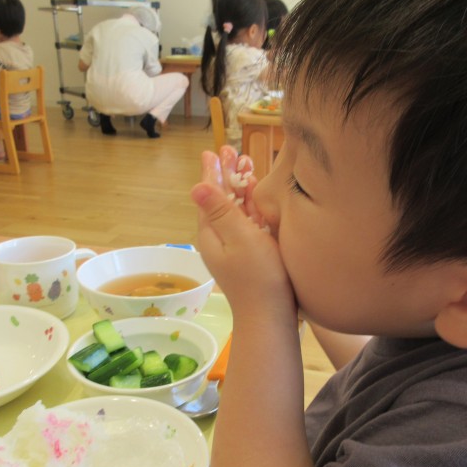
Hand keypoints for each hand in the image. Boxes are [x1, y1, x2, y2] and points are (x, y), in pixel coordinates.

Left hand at [191, 147, 295, 318]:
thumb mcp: (239, 238)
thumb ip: (221, 211)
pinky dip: (252, 204)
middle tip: (231, 150)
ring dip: (241, 186)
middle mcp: (219, 238)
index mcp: (211, 233)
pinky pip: (248, 222)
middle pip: (221, 199)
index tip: (214, 151)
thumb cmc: (258, 276)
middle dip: (227, 174)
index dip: (213, 172)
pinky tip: (257, 194)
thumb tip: (196, 187)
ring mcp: (235, 247)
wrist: (271, 316)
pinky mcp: (251, 254)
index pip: (209, 195)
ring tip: (246, 163)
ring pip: (236, 209)